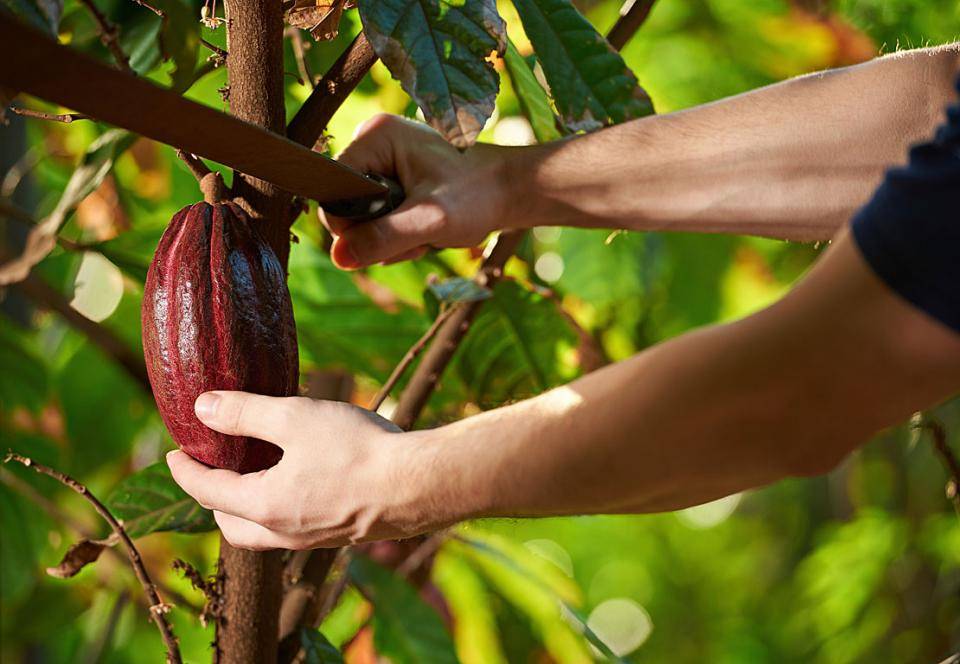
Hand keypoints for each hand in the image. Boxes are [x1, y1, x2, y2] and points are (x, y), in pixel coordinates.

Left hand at [166, 391, 439, 549]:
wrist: (419, 484)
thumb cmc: (357, 449)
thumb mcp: (295, 417)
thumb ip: (245, 413)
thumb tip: (202, 408)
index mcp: (264, 505)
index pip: (207, 491)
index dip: (184, 470)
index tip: (172, 452)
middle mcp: (283, 532)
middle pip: (231, 525)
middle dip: (213, 499)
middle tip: (210, 469)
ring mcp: (313, 538)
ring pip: (262, 532)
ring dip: (246, 507)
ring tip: (252, 475)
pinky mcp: (339, 533)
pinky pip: (292, 528)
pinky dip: (278, 508)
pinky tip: (298, 481)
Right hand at [325, 114, 515, 268]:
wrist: (512, 190)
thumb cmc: (479, 195)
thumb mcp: (430, 220)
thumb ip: (383, 237)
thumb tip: (338, 257)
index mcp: (376, 136)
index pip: (334, 190)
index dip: (352, 225)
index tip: (390, 238)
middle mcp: (374, 142)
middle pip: (347, 206)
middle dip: (378, 234)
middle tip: (417, 238)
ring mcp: (384, 159)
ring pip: (363, 218)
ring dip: (392, 238)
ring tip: (427, 234)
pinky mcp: (394, 176)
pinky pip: (379, 217)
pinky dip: (400, 233)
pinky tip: (425, 232)